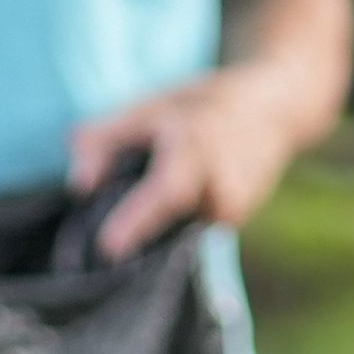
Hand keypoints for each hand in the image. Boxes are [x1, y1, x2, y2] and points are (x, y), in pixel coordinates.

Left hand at [70, 68, 296, 256]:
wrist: (274, 110)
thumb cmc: (198, 106)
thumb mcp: (148, 106)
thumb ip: (103, 139)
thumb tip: (79, 187)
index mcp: (198, 147)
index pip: (168, 190)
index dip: (137, 219)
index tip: (108, 247)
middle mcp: (222, 186)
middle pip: (171, 224)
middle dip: (136, 233)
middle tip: (101, 247)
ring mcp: (233, 210)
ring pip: (176, 231)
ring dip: (149, 227)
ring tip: (132, 215)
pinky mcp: (232, 223)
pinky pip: (187, 231)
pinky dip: (166, 225)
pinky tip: (160, 212)